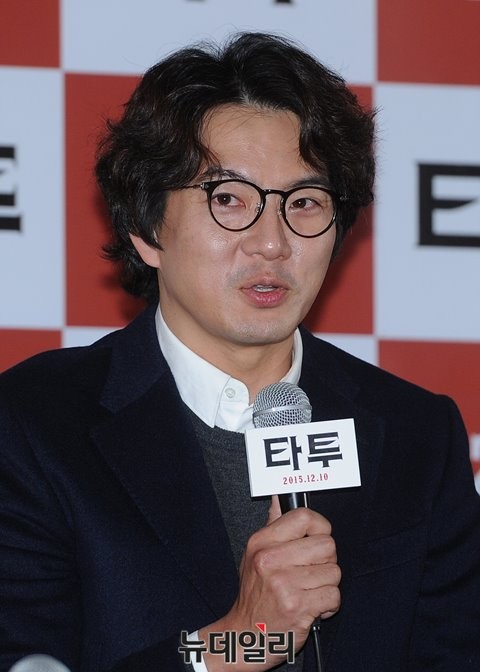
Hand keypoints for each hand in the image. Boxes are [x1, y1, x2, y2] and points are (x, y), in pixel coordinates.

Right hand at [199, 497, 339, 670]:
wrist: (244, 635)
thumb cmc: (254, 595)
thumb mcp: (254, 555)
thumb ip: (272, 526)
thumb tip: (279, 498)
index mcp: (262, 543)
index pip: (303, 517)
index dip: (320, 526)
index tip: (318, 538)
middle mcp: (271, 560)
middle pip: (327, 545)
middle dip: (326, 560)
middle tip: (313, 571)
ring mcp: (284, 584)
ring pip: (334, 572)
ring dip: (327, 585)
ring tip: (310, 590)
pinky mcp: (298, 607)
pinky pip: (334, 596)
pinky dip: (329, 604)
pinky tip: (313, 606)